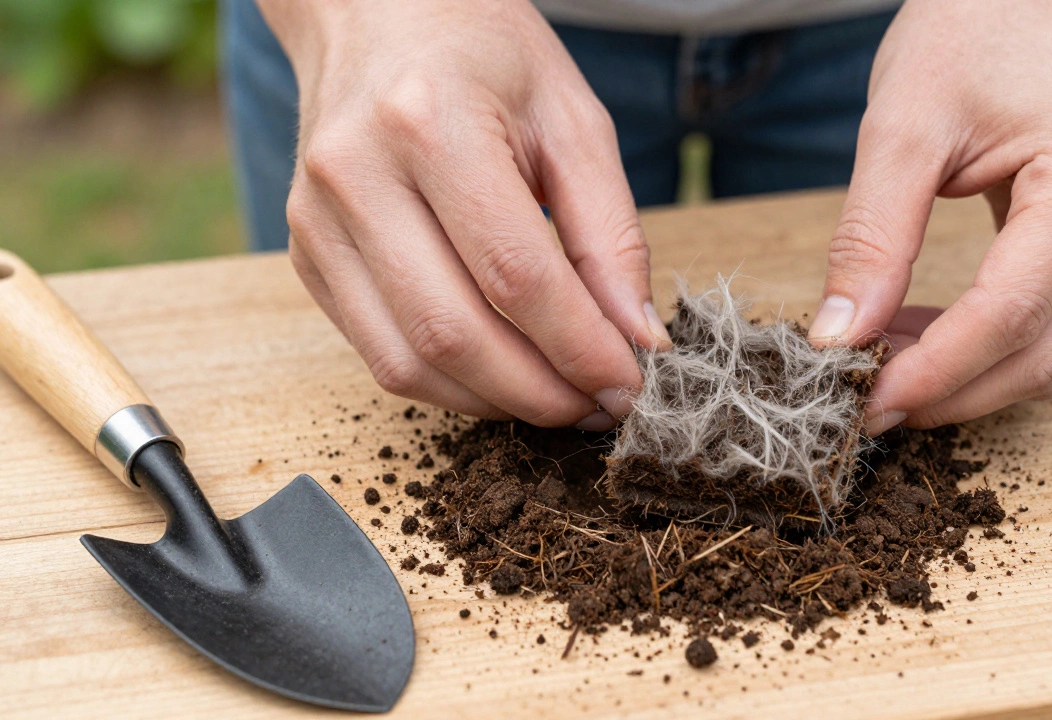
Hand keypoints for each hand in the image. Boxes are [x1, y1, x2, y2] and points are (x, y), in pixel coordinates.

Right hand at [258, 0, 670, 429]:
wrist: (376, 14)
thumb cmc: (484, 54)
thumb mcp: (574, 121)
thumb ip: (611, 235)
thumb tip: (636, 340)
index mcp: (432, 123)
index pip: (516, 276)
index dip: (581, 349)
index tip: (631, 383)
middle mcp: (357, 175)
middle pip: (455, 333)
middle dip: (542, 392)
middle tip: (599, 406)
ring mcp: (317, 221)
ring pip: (408, 363)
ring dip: (495, 403)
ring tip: (557, 397)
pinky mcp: (306, 255)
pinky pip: (379, 354)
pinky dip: (449, 384)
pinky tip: (500, 374)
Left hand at [807, 0, 1051, 435]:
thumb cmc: (968, 32)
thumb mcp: (901, 127)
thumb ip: (871, 237)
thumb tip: (839, 341)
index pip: (1011, 312)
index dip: (934, 372)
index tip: (862, 400)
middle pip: (1043, 353)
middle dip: (950, 393)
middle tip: (865, 404)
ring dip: (966, 379)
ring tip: (881, 366)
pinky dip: (985, 350)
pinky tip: (919, 336)